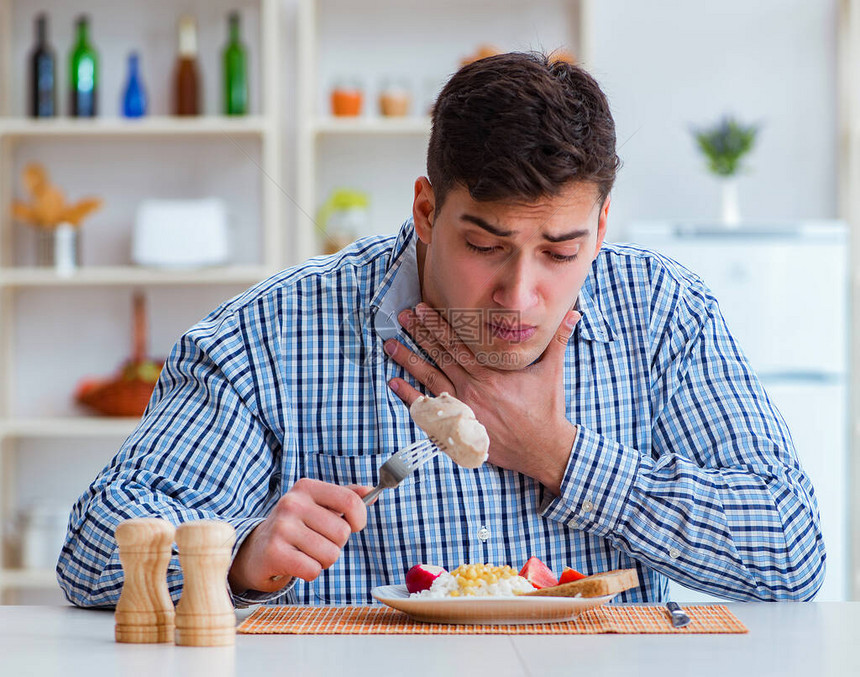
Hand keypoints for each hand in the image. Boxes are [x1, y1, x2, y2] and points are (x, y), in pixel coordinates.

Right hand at [228, 478, 371, 593]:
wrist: (254, 550)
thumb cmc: (295, 527)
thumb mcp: (317, 506)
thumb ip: (345, 498)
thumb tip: (372, 492)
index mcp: (306, 487)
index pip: (350, 500)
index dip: (360, 518)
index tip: (354, 526)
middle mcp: (292, 503)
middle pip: (342, 533)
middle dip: (336, 544)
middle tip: (316, 542)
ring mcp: (282, 527)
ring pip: (330, 554)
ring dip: (323, 560)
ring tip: (304, 553)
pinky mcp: (274, 552)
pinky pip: (313, 570)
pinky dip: (310, 573)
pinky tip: (296, 564)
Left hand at [384, 304, 578, 493]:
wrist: (543, 448)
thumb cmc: (546, 409)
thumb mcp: (552, 371)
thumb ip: (557, 340)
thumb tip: (574, 314)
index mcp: (492, 372)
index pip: (459, 343)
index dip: (439, 325)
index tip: (423, 310)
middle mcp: (473, 388)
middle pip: (440, 356)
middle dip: (419, 335)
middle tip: (403, 317)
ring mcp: (463, 408)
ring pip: (430, 378)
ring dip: (409, 360)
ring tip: (391, 344)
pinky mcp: (459, 426)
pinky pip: (429, 409)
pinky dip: (410, 396)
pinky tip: (395, 383)